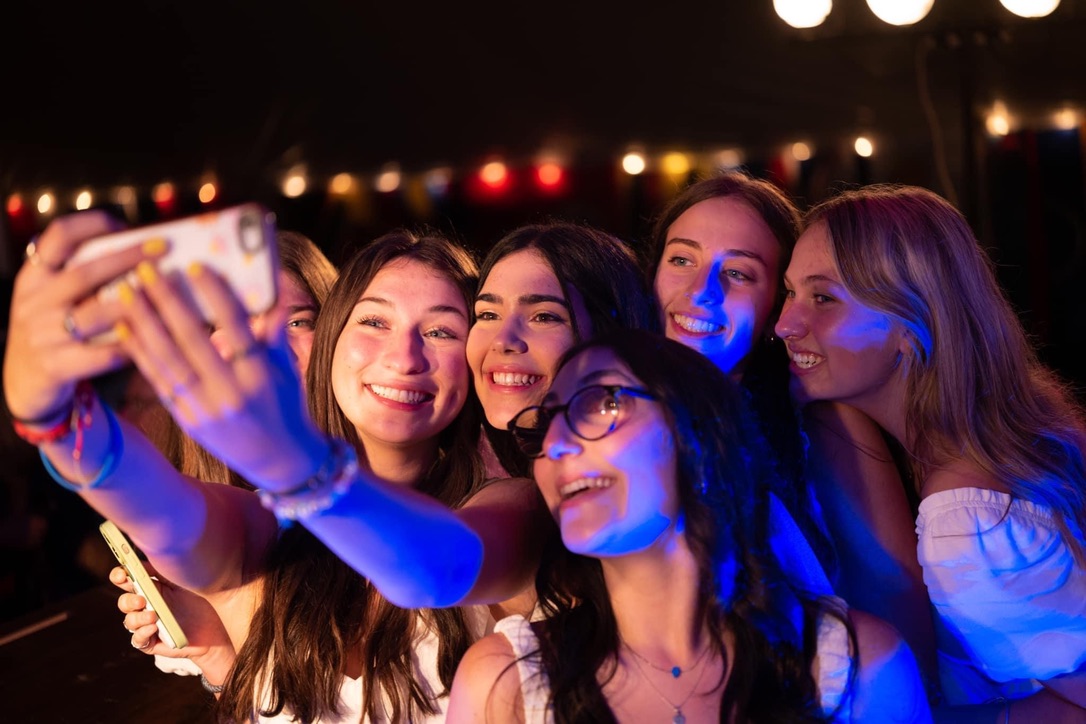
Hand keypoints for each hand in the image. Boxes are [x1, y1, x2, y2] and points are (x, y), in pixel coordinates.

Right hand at [3, 211, 161, 421]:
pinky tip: (156, 340)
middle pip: (84, 273)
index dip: (92, 225)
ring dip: (133, 304)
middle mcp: (35, 302)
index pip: (58, 237)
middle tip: (162, 248)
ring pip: (94, 316)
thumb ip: (85, 276)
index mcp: (35, 276)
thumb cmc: (55, 330)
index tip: (125, 224)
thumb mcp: (55, 297)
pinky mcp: (54, 366)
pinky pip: (100, 356)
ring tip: (163, 295)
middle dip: (127, 257)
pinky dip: (129, 347)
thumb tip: (143, 250)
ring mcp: (42, 335)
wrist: (23, 381)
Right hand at [110, 565, 232, 662]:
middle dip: (128, 600)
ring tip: (154, 615)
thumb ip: (162, 571)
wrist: (217, 625)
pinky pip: (138, 640)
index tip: (122, 574)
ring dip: (137, 618)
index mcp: (151, 588)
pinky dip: (142, 633)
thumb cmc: (201, 599)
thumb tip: (143, 560)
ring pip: (129, 621)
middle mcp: (146, 606)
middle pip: (124, 602)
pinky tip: (154, 627)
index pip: (126, 580)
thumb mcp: (182, 581)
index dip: (119, 576)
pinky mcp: (152, 642)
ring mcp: (148, 624)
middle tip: (141, 599)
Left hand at [114, 259, 327, 489]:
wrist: (280, 460)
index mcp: (260, 376)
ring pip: (167, 360)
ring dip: (144, 324)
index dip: (215, 296)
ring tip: (127, 294)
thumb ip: (274, 331)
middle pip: (192, 341)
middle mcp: (230, 393)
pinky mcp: (187, 420)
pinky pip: (159, 382)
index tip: (194, 267)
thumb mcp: (288, 369)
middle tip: (147, 270)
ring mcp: (205, 409)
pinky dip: (141, 354)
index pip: (236, 328)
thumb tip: (271, 290)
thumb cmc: (288, 407)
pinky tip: (126, 330)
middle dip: (167, 301)